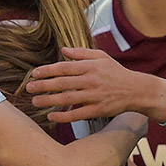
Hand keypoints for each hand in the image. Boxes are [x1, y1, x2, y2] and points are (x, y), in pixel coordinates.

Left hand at [26, 47, 165, 123]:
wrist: (136, 90)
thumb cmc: (116, 72)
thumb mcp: (101, 57)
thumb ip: (81, 53)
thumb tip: (63, 50)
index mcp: (90, 66)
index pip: (64, 67)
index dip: (47, 70)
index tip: (34, 74)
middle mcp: (91, 80)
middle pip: (62, 83)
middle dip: (43, 85)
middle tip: (29, 88)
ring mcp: (94, 96)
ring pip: (67, 99)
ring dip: (49, 101)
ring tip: (35, 101)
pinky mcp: (98, 110)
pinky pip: (77, 114)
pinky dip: (63, 116)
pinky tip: (51, 116)